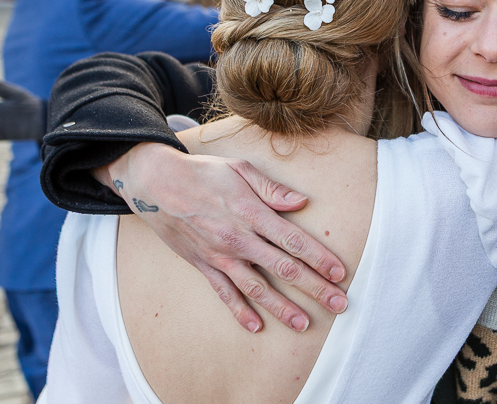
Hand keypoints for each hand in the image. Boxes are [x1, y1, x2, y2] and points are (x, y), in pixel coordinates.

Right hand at [99, 143, 347, 333]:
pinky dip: (240, 311)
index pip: (293, 240)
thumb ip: (272, 189)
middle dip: (314, 288)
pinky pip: (225, 293)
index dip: (319, 258)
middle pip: (283, 269)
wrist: (156, 184)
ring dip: (282, 308)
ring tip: (304, 325)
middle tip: (338, 305)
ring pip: (257, 288)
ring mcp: (220, 256)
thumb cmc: (204, 173)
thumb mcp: (240, 169)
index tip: (339, 273)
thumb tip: (301, 202)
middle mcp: (239, 240)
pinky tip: (257, 327)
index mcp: (252, 214)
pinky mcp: (204, 265)